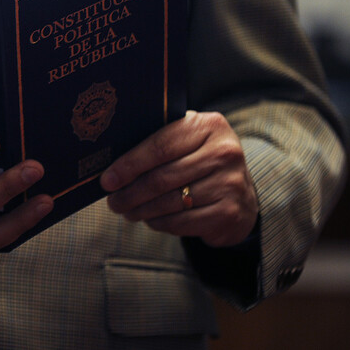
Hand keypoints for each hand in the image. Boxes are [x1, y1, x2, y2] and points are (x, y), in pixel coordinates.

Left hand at [99, 111, 256, 246]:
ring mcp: (230, 184)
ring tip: (127, 211)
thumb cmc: (202, 162)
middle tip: (113, 201)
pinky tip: (151, 220)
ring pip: (170, 202)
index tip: (107, 180)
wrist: (243, 194)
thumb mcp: (188, 141)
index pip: (160, 146)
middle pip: (162, 178)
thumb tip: (112, 164)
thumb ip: (159, 143)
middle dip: (130, 193)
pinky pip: (182, 222)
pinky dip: (160, 223)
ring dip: (141, 210)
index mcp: (209, 126)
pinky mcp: (229, 213)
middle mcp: (224, 153)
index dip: (129, 165)